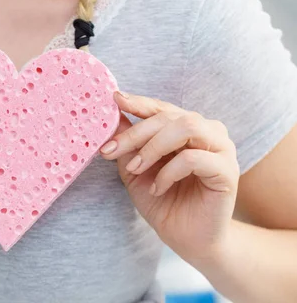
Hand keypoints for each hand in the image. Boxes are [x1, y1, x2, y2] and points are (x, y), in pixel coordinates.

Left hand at [100, 92, 239, 263]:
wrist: (186, 239)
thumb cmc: (162, 201)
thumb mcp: (135, 170)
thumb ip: (127, 145)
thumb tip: (112, 117)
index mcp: (185, 128)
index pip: (160, 108)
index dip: (138, 102)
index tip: (115, 99)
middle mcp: (207, 132)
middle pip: (169, 117)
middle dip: (135, 133)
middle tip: (111, 150)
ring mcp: (221, 149)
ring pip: (186, 127)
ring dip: (153, 147)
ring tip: (136, 169)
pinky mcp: (227, 171)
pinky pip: (194, 158)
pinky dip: (169, 172)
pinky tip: (158, 188)